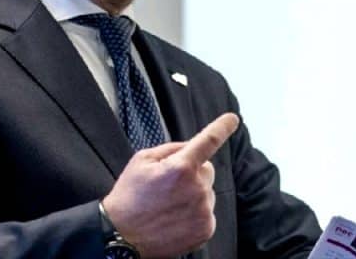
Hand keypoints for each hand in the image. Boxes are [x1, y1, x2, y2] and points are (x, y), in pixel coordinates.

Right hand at [101, 113, 239, 258]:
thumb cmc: (129, 196)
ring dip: (194, 193)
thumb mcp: (142, 160)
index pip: (209, 141)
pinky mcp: (206, 229)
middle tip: (169, 184)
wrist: (122, 235)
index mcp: (180, 167)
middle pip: (207, 169)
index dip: (222, 127)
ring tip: (169, 204)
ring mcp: (203, 211)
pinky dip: (196, 212)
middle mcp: (197, 189)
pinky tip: (175, 217)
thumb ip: (170, 149)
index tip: (232, 119)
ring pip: (208, 191)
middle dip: (193, 171)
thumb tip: (191, 146)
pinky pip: (207, 211)